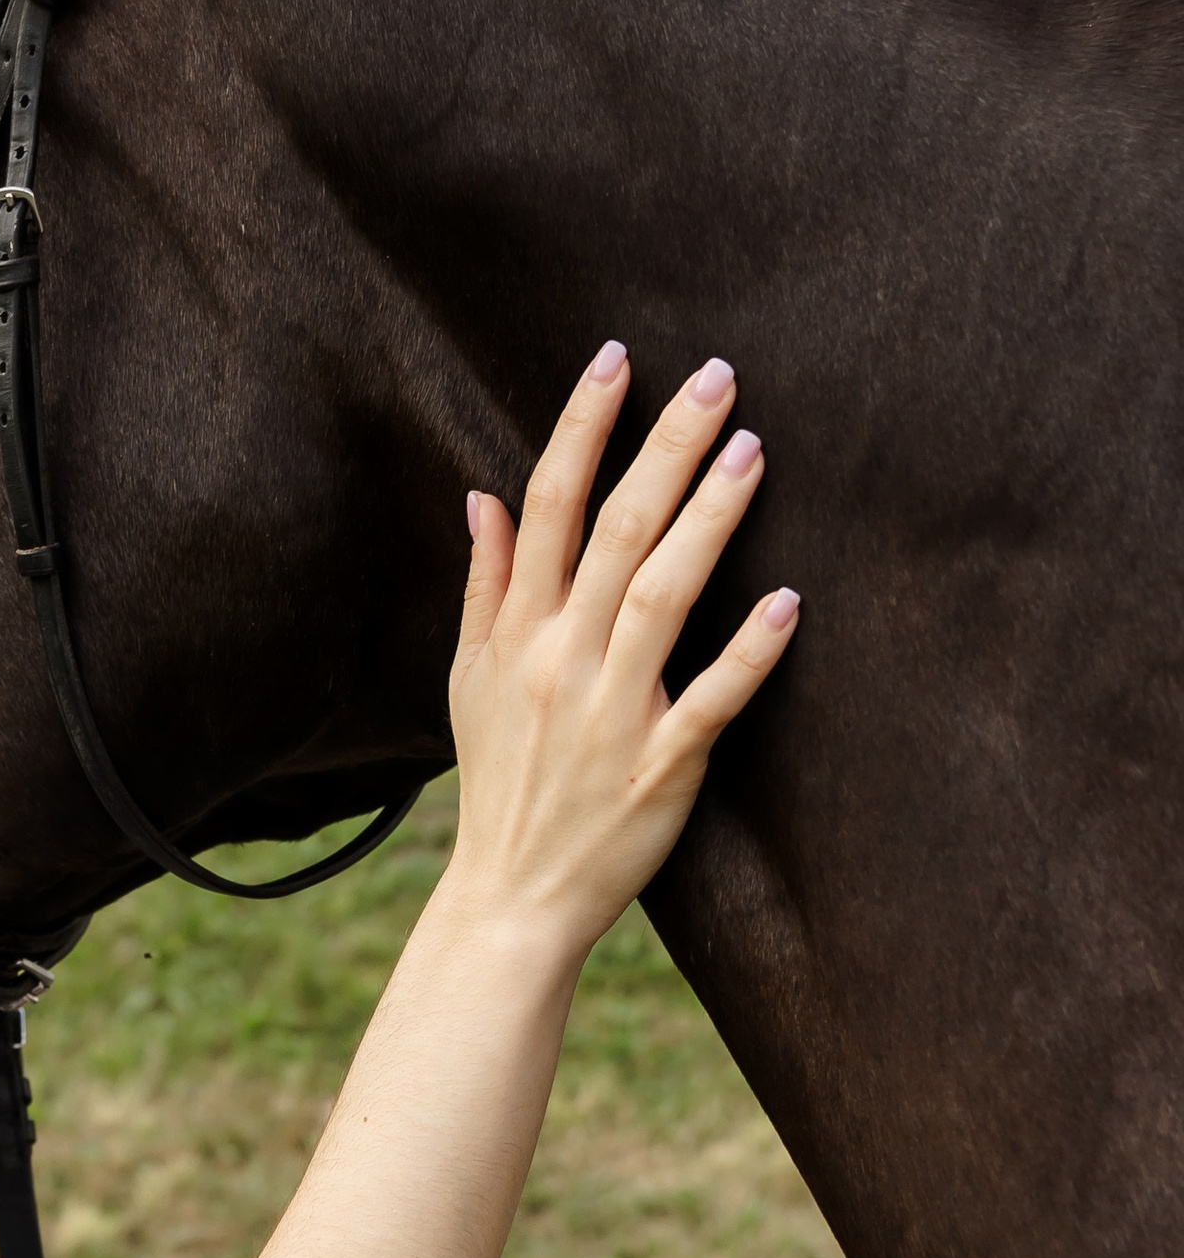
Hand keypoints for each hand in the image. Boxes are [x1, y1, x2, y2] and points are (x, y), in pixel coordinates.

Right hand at [445, 343, 797, 964]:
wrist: (511, 896)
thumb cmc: (502, 781)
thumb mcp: (471, 679)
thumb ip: (484, 586)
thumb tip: (483, 496)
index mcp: (516, 632)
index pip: (547, 506)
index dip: (581, 427)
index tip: (617, 361)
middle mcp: (562, 659)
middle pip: (613, 531)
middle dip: (663, 448)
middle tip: (715, 378)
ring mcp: (613, 712)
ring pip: (662, 596)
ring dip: (708, 521)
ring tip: (751, 452)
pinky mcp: (662, 766)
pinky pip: (710, 699)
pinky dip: (747, 653)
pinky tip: (786, 602)